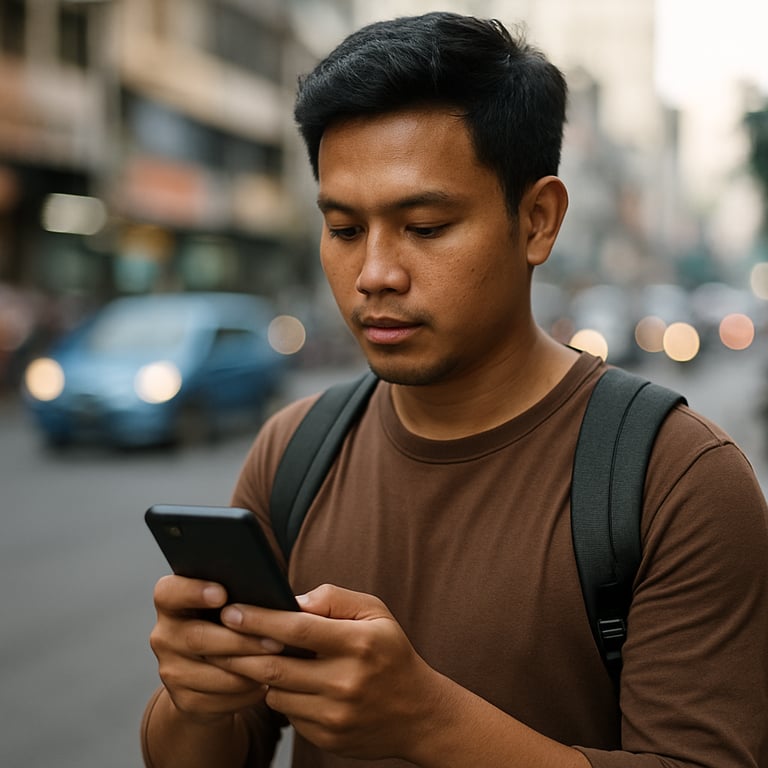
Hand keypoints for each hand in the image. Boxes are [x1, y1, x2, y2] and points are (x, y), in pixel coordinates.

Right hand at [149, 574, 279, 722]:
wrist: (210, 674)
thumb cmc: (229, 624)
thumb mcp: (228, 604)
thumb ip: (237, 595)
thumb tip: (270, 594)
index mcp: (171, 602)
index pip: (168, 592)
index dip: (192, 591)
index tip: (222, 593)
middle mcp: (164, 635)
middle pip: (197, 637)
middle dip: (240, 640)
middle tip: (275, 641)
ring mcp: (170, 670)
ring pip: (210, 671)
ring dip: (247, 669)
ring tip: (277, 663)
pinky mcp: (183, 700)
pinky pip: (216, 698)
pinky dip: (245, 691)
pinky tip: (264, 684)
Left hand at [210, 584, 445, 760]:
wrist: (419, 713)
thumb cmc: (391, 653)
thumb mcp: (376, 612)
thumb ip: (334, 599)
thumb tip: (292, 600)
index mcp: (358, 643)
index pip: (297, 630)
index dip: (260, 619)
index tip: (231, 610)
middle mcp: (345, 682)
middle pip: (275, 667)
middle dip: (239, 650)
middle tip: (216, 636)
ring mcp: (335, 715)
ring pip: (276, 693)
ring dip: (257, 675)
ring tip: (246, 656)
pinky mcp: (327, 737)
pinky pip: (288, 714)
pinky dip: (279, 695)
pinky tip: (282, 682)